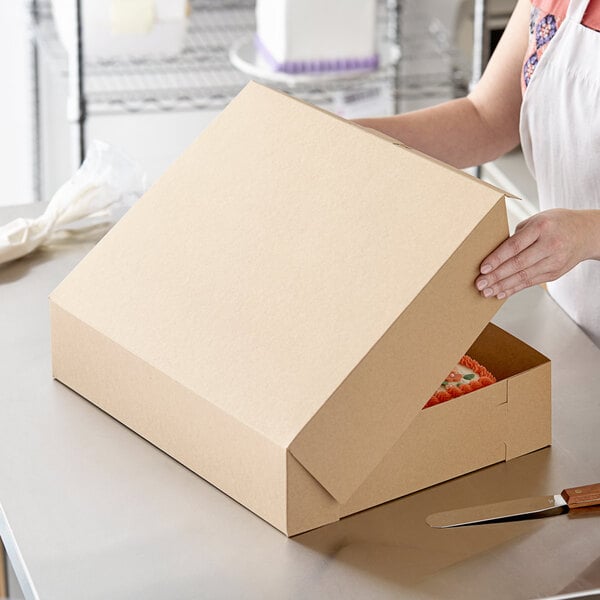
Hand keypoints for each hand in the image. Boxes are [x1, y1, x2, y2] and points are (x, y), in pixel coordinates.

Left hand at [475, 208, 599, 299]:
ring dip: (502, 286)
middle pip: (518, 264)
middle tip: (480, 284)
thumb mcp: (537, 220)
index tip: (482, 268)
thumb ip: (517, 236)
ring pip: (524, 276)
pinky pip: (531, 283)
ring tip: (486, 292)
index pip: (514, 246)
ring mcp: (554, 261)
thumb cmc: (557, 223)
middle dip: (496, 276)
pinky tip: (501, 293)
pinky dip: (514, 289)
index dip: (497, 259)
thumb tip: (495, 253)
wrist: (588, 233)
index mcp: (541, 227)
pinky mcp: (555, 273)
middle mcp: (550, 245)